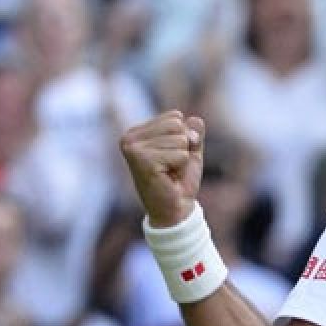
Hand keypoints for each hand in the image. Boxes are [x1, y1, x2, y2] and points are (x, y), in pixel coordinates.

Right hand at [119, 111, 205, 226]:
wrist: (175, 209)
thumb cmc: (180, 180)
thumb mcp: (190, 150)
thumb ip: (193, 132)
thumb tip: (196, 119)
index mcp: (136, 132)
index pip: (175, 116)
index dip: (184, 137)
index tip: (172, 157)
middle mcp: (129, 137)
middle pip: (177, 124)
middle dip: (184, 146)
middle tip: (172, 166)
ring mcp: (133, 148)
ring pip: (180, 139)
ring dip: (182, 158)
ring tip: (169, 171)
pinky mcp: (143, 160)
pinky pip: (180, 154)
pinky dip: (181, 166)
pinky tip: (167, 176)